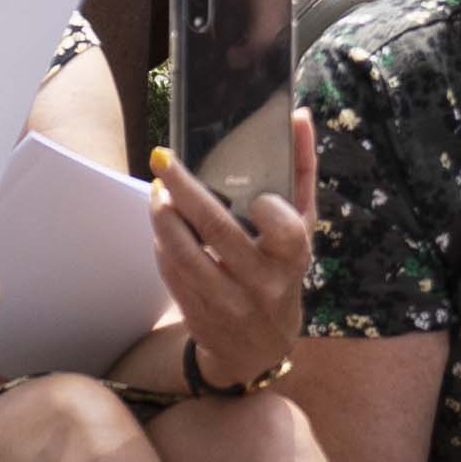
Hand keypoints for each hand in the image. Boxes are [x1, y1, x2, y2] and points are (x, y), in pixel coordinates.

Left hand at [149, 113, 314, 389]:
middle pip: (216, 230)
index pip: (284, 231)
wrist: (260, 346)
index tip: (252, 192)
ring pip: (184, 252)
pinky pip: (172, 271)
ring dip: (163, 216)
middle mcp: (261, 284)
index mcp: (293, 259)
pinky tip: (162, 221)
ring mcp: (227, 302)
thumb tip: (298, 115)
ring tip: (158, 189)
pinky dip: (162, 242)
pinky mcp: (198, 313)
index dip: (266, 210)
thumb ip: (302, 171)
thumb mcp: (302, 228)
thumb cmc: (284, 271)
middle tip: (163, 158)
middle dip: (184, 189)